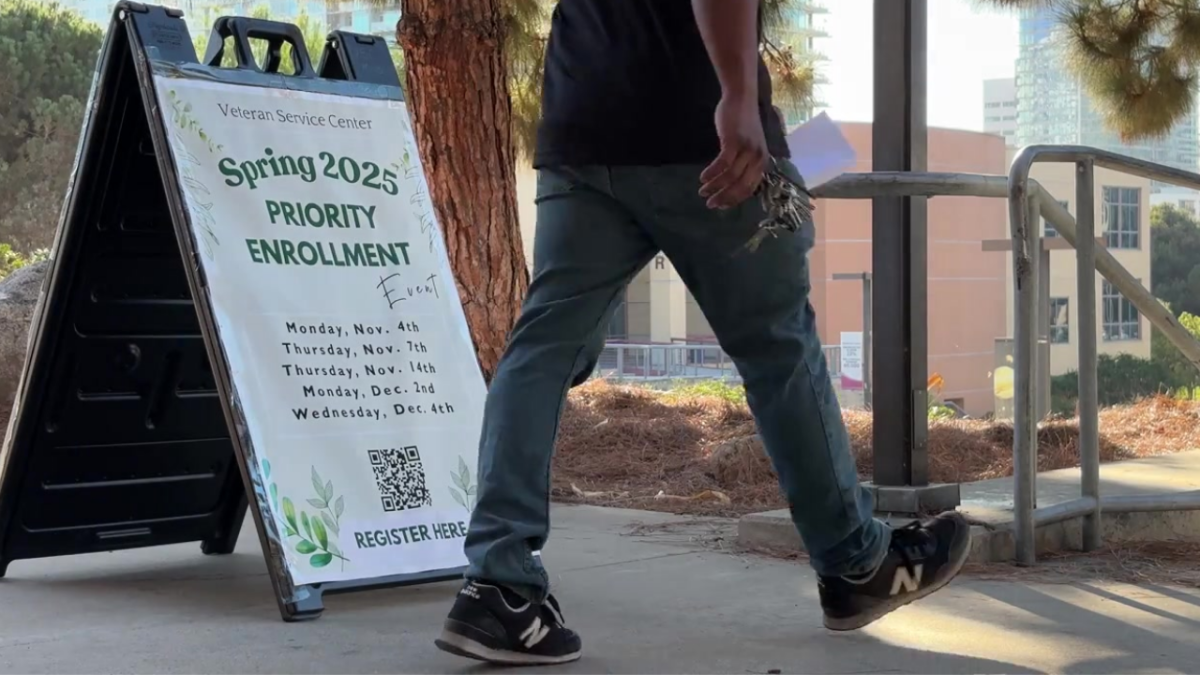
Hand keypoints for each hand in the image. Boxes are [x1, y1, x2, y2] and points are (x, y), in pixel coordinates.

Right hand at [699, 93, 767, 209]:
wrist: (741, 99)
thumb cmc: (742, 123)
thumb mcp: (748, 146)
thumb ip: (743, 163)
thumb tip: (729, 183)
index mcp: (762, 162)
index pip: (749, 189)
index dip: (734, 200)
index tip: (721, 206)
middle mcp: (757, 158)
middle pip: (740, 186)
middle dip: (723, 198)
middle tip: (709, 204)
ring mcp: (747, 150)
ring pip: (730, 177)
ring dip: (714, 186)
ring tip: (702, 191)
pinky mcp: (734, 141)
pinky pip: (722, 164)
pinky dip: (712, 173)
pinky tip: (703, 178)